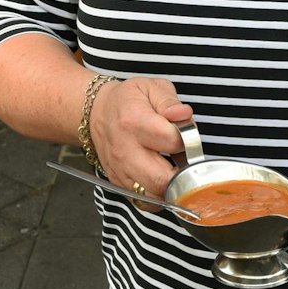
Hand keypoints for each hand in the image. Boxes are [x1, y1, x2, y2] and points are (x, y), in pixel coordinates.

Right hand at [88, 77, 194, 199]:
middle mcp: (125, 150)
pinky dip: (158, 197)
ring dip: (172, 189)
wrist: (97, 113)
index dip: (189, 140)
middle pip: (161, 179)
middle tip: (190, 163)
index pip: (172, 141)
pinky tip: (164, 182)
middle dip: (184, 176)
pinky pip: (143, 201)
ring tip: (177, 171)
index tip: (190, 136)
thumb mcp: (151, 87)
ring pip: (152, 196)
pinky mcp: (118, 182)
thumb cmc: (128, 100)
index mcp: (134, 122)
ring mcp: (120, 170)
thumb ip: (170, 101)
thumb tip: (183, 115)